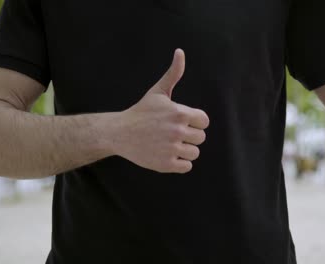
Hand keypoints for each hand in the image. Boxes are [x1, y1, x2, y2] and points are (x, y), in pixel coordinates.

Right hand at [114, 49, 209, 172]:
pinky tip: (167, 154)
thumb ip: (173, 73)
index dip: (194, 122)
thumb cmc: (142, 112)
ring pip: (194, 153)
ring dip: (185, 150)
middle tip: (172, 133)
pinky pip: (186, 166)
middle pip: (201, 138)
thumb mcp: (158, 92)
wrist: (120, 132)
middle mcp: (178, 131)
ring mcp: (172, 149)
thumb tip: (180, 51)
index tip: (180, 121)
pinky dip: (179, 163)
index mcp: (180, 113)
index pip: (204, 122)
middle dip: (189, 136)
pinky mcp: (166, 164)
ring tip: (169, 144)